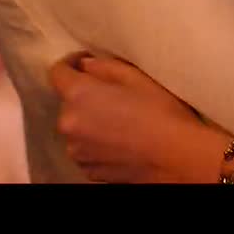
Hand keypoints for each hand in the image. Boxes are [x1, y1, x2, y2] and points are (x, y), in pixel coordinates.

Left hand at [48, 53, 230, 182]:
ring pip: (77, 128)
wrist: (176, 158)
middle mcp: (68, 124)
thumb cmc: (160, 111)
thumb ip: (104, 66)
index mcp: (78, 95)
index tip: (85, 62)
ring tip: (119, 121)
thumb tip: (85, 65)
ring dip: (90, 121)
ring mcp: (76, 151)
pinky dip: (97, 143)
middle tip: (114, 95)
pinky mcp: (88, 170)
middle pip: (68, 103)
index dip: (70, 63)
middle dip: (85, 96)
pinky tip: (121, 141)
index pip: (57, 73)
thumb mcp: (136, 77)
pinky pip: (86, 149)